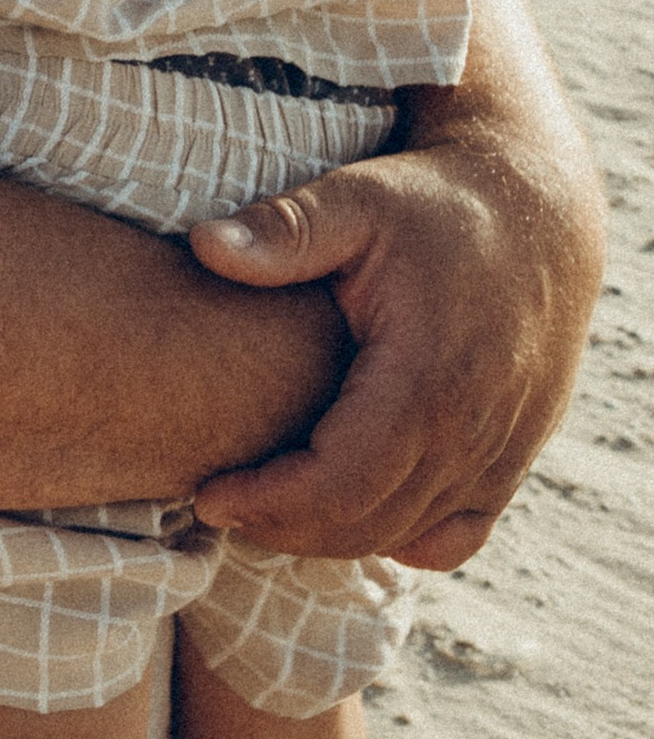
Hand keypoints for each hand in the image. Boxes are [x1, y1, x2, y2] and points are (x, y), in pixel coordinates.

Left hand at [187, 111, 604, 567]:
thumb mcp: (356, 200)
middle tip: (221, 503)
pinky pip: (457, 534)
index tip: (209, 494)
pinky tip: (351, 513)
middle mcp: (472, 433)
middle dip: (286, 527)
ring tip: (267, 506)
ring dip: (333, 536)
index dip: (270, 502)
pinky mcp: (515, 457)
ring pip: (407, 534)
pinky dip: (401, 538)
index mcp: (427, 380)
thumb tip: (202, 244)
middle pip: (367, 522)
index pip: (341, 483)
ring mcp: (501, 453)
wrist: (537, 214)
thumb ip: (283, 230)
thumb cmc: (435, 205)